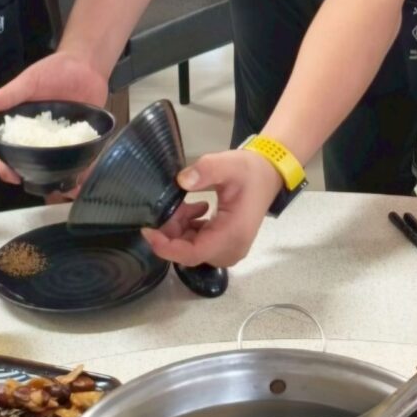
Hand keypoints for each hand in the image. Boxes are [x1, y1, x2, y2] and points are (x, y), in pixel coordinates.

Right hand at [0, 51, 108, 187]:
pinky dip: (82, 167)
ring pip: (56, 165)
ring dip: (59, 178)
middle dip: (33, 178)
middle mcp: (39, 137)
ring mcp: (61, 139)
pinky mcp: (82, 138)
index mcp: (21, 126)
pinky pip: (81, 157)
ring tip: (66, 187)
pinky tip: (84, 176)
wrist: (87, 64)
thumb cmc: (53, 70)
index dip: (6, 166)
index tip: (11, 175)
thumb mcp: (30, 80)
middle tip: (42, 186)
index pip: (7, 151)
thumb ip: (9, 94)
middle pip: (31, 163)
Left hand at [141, 150, 281, 266]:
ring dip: (180, 228)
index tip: (148, 230)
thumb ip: (206, 170)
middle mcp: (231, 249)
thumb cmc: (250, 171)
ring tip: (185, 204)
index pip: (192, 253)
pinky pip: (198, 245)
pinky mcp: (226, 246)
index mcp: (233, 234)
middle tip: (171, 205)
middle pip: (189, 252)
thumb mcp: (229, 164)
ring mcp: (229, 250)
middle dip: (172, 231)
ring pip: (191, 249)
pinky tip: (195, 209)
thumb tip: (182, 181)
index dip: (166, 247)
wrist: (268, 176)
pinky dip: (189, 230)